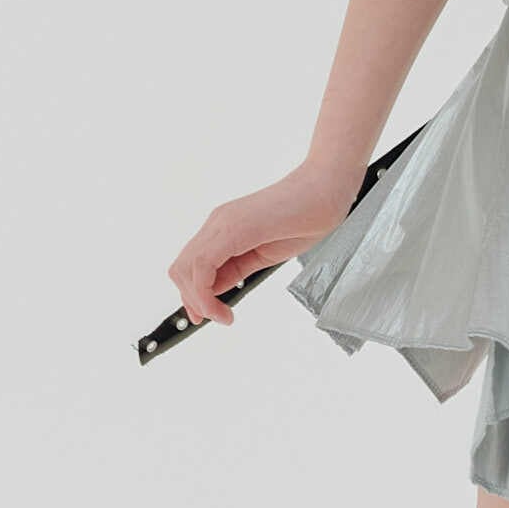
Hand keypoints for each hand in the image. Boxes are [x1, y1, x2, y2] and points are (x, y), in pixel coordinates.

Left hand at [168, 162, 365, 326]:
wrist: (327, 189)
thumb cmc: (305, 217)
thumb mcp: (264, 254)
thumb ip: (237, 269)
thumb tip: (215, 288)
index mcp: (223, 228)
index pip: (190, 266)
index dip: (193, 295)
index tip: (211, 315)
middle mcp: (217, 223)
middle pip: (181, 269)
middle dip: (193, 301)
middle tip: (218, 318)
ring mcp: (223, 223)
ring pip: (186, 269)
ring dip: (199, 301)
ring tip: (224, 316)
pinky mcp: (233, 228)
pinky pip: (203, 265)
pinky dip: (205, 293)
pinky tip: (226, 308)